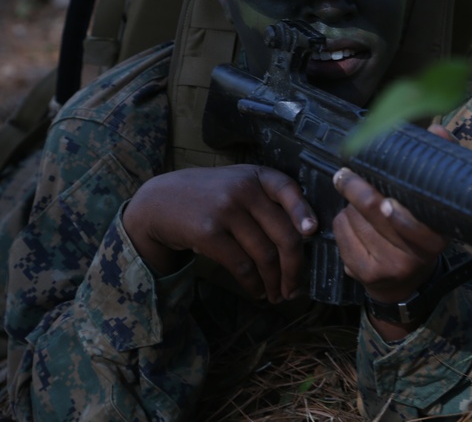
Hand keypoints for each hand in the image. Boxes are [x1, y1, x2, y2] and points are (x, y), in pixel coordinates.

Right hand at [122, 165, 316, 303]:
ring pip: (265, 255)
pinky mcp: (208, 233)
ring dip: (275, 281)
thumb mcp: (239, 184)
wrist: (159, 202)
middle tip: (297, 288)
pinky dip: (254, 284)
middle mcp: (244, 189)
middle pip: (284, 234)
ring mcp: (225, 210)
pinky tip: (258, 292)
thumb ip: (268, 200)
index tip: (312, 233)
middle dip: (295, 267)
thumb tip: (305, 239)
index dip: (304, 213)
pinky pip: (242, 266)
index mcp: (257, 176)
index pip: (289, 190)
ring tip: (279, 295)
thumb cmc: (211, 196)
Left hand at [332, 124, 453, 334]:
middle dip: (357, 190)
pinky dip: (342, 223)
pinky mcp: (363, 274)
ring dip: (351, 208)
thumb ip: (436, 163)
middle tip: (344, 174)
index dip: (398, 213)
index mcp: (437, 240)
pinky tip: (353, 223)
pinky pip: (341, 234)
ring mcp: (387, 268)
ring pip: (355, 220)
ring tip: (360, 206)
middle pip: (376, 214)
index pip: (414, 224)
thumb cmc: (420, 229)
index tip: (386, 199)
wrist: (404, 282)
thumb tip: (437, 128)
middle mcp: (414, 259)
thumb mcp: (434, 202)